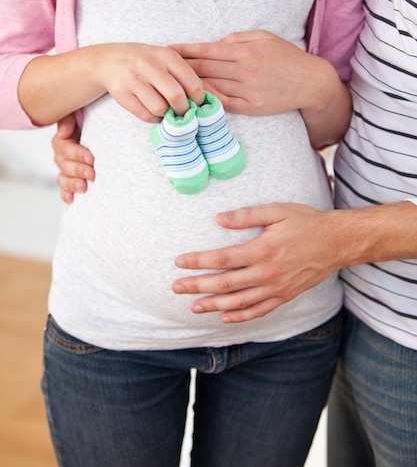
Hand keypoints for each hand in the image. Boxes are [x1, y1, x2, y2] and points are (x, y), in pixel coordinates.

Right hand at [52, 113, 94, 203]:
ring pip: (63, 177)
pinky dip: (67, 194)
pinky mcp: (73, 179)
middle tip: (92, 174)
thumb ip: (69, 119)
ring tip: (84, 187)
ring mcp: (68, 168)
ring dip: (72, 183)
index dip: (76, 154)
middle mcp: (64, 155)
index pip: (63, 147)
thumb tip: (63, 132)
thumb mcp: (80, 114)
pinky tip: (72, 199)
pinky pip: (65, 189)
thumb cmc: (94, 121)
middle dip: (78, 170)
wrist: (107, 133)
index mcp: (65, 139)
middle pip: (63, 164)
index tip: (91, 159)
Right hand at [97, 43, 204, 120]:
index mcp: (167, 55)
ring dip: (166, 115)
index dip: (199, 99)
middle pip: (176, 97)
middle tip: (183, 112)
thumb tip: (225, 101)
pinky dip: (153, 119)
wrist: (111, 60)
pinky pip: (144, 115)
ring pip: (159, 108)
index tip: (197, 103)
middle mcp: (150, 65)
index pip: (193, 82)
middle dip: (183, 110)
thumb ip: (196, 80)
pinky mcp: (122, 94)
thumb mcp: (172, 64)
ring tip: (167, 110)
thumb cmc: (150, 63)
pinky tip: (154, 111)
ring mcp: (134, 79)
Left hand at [172, 203, 340, 322]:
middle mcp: (267, 273)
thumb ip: (247, 215)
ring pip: (239, 302)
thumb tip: (219, 219)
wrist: (337, 242)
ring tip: (194, 307)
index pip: (222, 259)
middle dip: (197, 286)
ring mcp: (276, 288)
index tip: (179, 262)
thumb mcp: (277, 211)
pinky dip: (241, 316)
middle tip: (176, 287)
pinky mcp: (285, 296)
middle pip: (225, 284)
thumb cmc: (306, 222)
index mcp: (262, 250)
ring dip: (214, 305)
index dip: (198, 262)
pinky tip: (225, 317)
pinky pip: (260, 311)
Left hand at [173, 30, 316, 115]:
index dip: (185, 51)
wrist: (310, 82)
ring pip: (211, 87)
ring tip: (170, 85)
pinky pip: (223, 103)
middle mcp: (244, 70)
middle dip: (181, 68)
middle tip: (162, 67)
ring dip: (189, 87)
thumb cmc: (286, 57)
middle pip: (204, 69)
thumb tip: (216, 43)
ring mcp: (247, 90)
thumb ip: (238, 38)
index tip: (168, 50)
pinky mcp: (251, 106)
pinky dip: (207, 101)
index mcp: (245, 51)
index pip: (206, 50)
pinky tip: (193, 100)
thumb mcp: (264, 38)